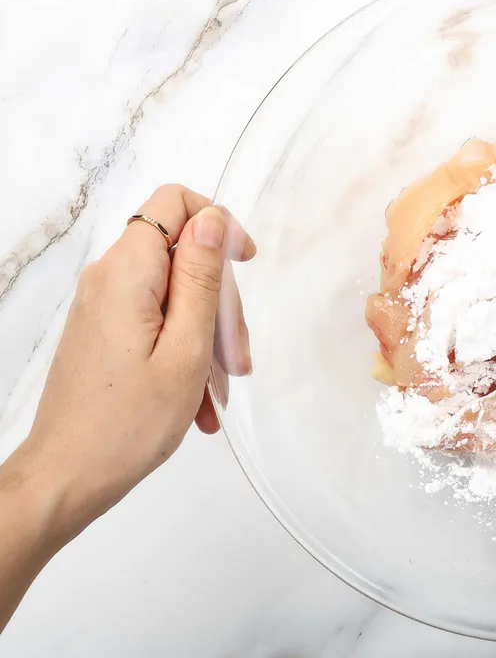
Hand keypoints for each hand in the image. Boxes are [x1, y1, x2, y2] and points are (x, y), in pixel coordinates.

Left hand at [12, 185, 254, 541]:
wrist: (67, 477)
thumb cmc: (128, 423)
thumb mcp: (186, 349)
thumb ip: (201, 278)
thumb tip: (213, 219)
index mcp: (127, 273)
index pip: (174, 203)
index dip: (218, 224)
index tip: (243, 265)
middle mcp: (109, 279)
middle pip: (182, 255)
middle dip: (219, 302)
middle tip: (235, 359)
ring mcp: (104, 306)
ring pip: (175, 295)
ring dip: (207, 336)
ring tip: (218, 393)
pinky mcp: (105, 332)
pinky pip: (158, 323)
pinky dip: (185, 352)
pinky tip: (198, 402)